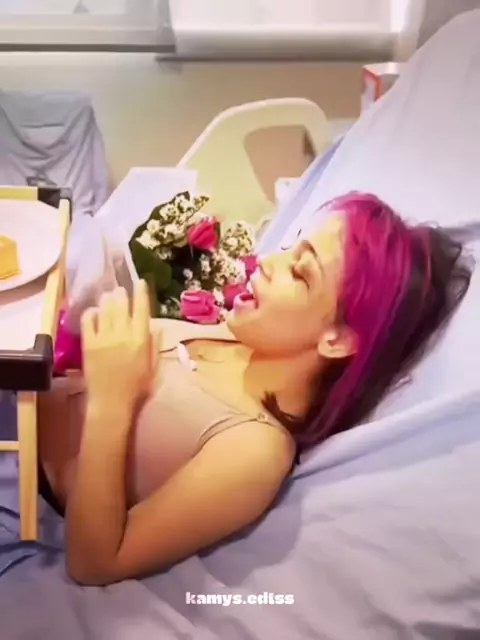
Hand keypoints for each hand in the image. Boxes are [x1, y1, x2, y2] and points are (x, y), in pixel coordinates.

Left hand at [80, 281, 157, 411]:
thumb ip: (155, 345)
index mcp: (140, 339)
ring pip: (105, 309)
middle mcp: (122, 334)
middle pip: (121, 304)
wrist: (111, 403)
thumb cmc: (137, 388)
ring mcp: (104, 338)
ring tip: (108, 295)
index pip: (141, 309)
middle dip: (121, 293)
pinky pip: (88, 321)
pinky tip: (94, 312)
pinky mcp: (88, 343)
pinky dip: (91, 312)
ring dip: (107, 299)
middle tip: (120, 289)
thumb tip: (155, 326)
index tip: (140, 282)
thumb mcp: (153, 367)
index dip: (141, 293)